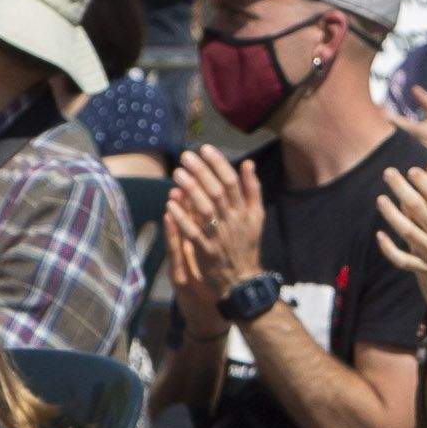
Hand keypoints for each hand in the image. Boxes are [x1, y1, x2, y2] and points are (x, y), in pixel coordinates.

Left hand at [168, 149, 264, 297]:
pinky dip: (182, 218)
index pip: (232, 182)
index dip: (218, 163)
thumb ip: (252, 189)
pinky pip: (192, 232)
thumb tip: (248, 163)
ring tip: (177, 173)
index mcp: (245, 211)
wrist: (243, 279)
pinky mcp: (206, 251)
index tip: (205, 148)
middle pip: (217, 192)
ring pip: (205, 209)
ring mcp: (219, 236)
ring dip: (190, 190)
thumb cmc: (246, 244)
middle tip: (186, 156)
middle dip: (201, 172)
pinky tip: (170, 203)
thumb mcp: (256, 216)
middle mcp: (233, 221)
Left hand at [375, 159, 426, 300]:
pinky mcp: (425, 269)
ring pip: (406, 230)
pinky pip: (402, 259)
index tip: (413, 170)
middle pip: (418, 208)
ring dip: (391, 214)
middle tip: (388, 173)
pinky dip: (389, 249)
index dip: (424, 181)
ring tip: (380, 199)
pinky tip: (379, 235)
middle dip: (401, 188)